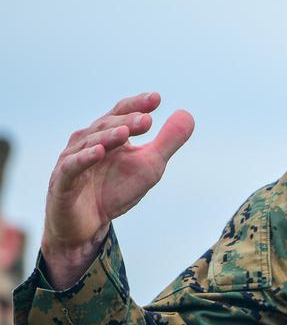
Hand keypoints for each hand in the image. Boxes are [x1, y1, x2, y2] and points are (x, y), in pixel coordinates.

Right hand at [42, 92, 193, 288]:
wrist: (89, 225)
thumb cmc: (116, 190)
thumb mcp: (150, 165)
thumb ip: (168, 141)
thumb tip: (187, 114)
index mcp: (108, 134)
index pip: (122, 113)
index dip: (137, 105)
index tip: (156, 98)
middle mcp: (87, 142)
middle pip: (106, 125)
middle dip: (127, 122)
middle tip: (147, 121)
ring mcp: (71, 160)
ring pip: (89, 143)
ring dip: (107, 136)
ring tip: (125, 132)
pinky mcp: (61, 183)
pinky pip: (71, 168)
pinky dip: (84, 159)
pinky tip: (99, 153)